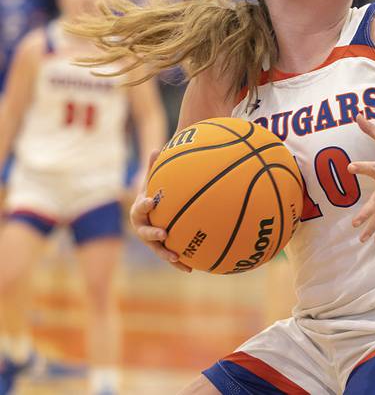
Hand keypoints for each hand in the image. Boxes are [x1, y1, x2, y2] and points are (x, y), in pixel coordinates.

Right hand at [130, 150, 191, 272]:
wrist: (152, 211)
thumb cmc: (155, 193)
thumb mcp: (153, 181)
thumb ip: (154, 168)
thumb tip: (157, 148)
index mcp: (140, 211)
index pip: (140, 208)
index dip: (144, 205)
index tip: (152, 201)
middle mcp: (143, 227)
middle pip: (145, 233)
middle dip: (153, 234)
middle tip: (164, 234)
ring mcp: (152, 240)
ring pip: (157, 249)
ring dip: (166, 254)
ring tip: (177, 258)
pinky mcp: (162, 249)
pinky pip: (170, 256)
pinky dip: (180, 262)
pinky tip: (192, 268)